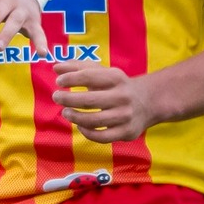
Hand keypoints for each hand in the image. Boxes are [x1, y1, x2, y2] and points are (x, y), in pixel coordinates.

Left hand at [51, 64, 165, 142]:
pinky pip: (101, 137)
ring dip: (74, 117)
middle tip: (56, 97)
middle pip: (89, 100)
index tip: (58, 81)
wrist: (147, 102)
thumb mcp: (102, 72)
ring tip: (65, 112)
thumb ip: (78, 67)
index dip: (70, 78)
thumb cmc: (116, 86)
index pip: (89, 76)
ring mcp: (125, 115)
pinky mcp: (126, 132)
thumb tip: (56, 67)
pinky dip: (87, 132)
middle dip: (68, 99)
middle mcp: (122, 96)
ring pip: (93, 121)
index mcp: (116, 78)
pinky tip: (80, 125)